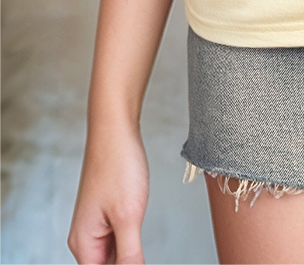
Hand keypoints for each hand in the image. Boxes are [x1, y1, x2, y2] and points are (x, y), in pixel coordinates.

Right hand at [68, 122, 148, 264]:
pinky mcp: (107, 214)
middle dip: (127, 264)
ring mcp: (96, 225)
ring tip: (138, 229)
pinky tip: (141, 235)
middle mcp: (85, 238)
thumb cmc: (117, 164)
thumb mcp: (128, 216)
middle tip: (143, 254)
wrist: (115, 129)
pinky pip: (118, 240)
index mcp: (83, 244)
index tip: (138, 260)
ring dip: (129, 257)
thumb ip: (129, 255)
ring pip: (113, 257)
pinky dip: (130, 244)